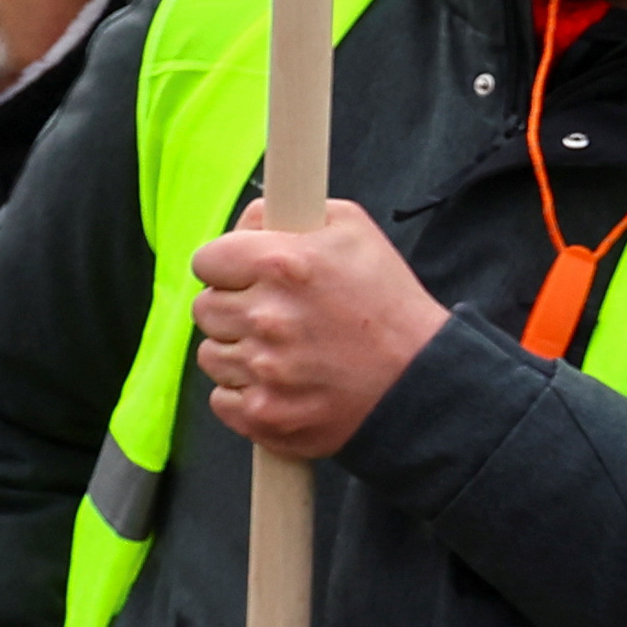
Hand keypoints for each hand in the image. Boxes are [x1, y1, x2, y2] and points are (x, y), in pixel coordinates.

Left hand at [189, 202, 450, 457]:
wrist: (421, 382)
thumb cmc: (389, 305)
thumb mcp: (353, 230)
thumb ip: (289, 212)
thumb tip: (244, 225)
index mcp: (283, 264)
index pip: (207, 260)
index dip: (227, 267)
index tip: (246, 277)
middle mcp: (266, 316)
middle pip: (205, 308)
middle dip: (235, 309)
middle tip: (275, 316)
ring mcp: (262, 370)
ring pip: (211, 355)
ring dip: (240, 352)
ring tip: (285, 353)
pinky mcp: (263, 413)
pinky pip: (222, 398)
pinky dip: (247, 393)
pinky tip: (284, 384)